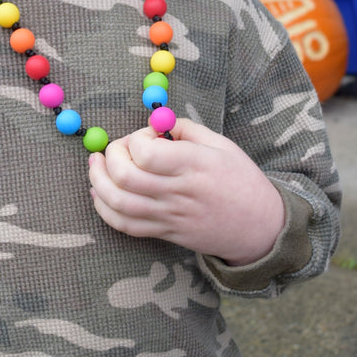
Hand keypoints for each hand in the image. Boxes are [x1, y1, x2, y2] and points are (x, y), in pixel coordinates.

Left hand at [88, 119, 285, 264]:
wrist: (260, 228)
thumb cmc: (242, 180)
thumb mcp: (222, 144)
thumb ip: (186, 129)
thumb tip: (155, 123)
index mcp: (194, 165)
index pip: (146, 153)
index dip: (135, 139)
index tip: (146, 135)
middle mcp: (178, 192)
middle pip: (126, 177)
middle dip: (111, 156)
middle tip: (116, 147)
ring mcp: (169, 216)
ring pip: (119, 203)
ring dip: (98, 181)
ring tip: (96, 164)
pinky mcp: (165, 233)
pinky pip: (125, 225)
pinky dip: (104, 208)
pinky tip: (99, 192)